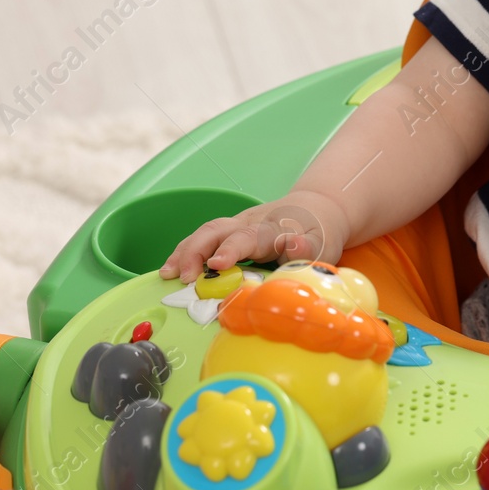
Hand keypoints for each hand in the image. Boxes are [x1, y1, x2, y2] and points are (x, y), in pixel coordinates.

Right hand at [158, 190, 349, 282]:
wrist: (314, 212)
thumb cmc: (317, 234)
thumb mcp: (321, 244)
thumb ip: (306, 248)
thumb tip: (293, 244)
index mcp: (270, 230)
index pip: (246, 238)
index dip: (230, 250)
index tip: (216, 265)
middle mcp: (248, 224)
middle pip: (215, 230)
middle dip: (194, 252)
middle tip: (182, 278)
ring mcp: (235, 226)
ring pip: (204, 233)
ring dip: (183, 252)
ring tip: (167, 275)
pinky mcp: (228, 233)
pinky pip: (202, 239)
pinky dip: (184, 253)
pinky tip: (171, 271)